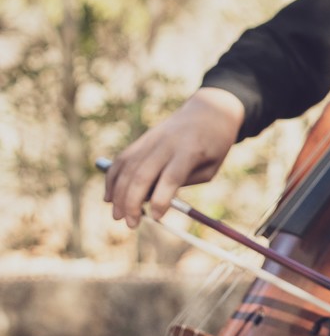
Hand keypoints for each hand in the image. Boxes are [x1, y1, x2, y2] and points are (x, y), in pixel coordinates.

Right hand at [104, 87, 245, 227]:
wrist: (209, 111)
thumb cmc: (214, 144)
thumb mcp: (211, 167)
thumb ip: (184, 182)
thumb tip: (155, 201)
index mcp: (190, 150)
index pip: (171, 177)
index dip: (161, 200)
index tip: (156, 218)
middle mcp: (166, 144)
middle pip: (142, 175)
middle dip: (132, 203)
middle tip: (131, 224)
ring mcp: (150, 140)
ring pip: (127, 169)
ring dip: (118, 195)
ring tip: (118, 216)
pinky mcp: (141, 140)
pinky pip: (121, 161)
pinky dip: (112, 179)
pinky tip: (109, 197)